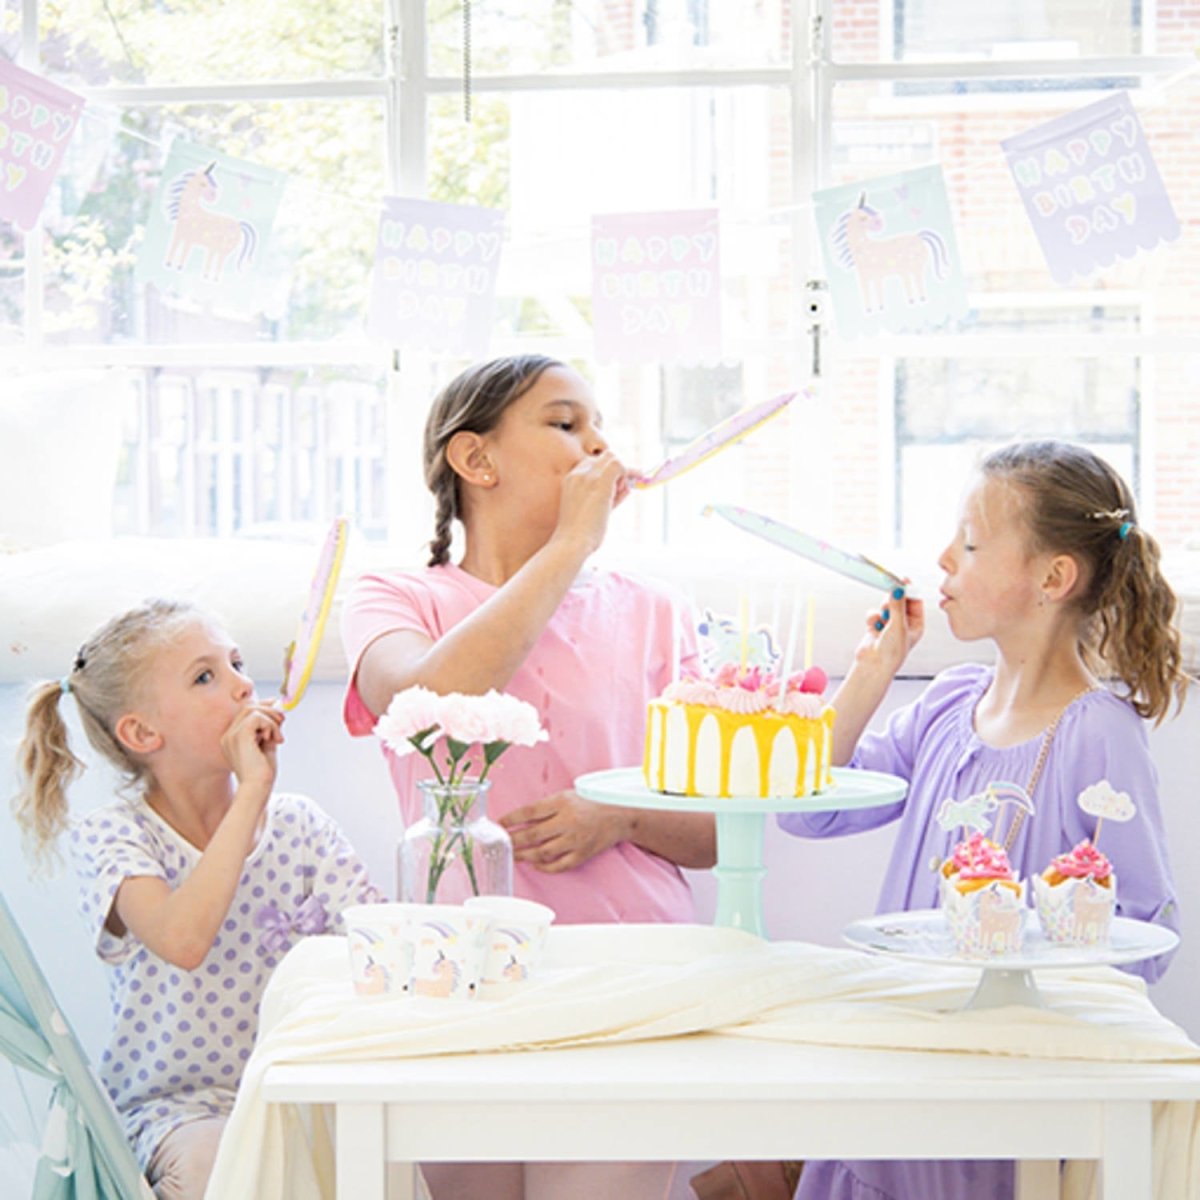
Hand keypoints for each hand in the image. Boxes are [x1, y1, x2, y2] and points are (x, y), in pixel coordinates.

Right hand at [221, 702, 284, 791]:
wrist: (258, 789)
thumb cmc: (262, 774)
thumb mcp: (267, 746)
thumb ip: (269, 729)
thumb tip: (277, 711)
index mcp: (232, 738)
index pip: (245, 713)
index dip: (263, 707)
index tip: (278, 712)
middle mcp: (228, 736)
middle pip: (248, 708)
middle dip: (269, 710)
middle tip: (283, 722)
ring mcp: (231, 735)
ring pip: (252, 710)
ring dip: (271, 719)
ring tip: (278, 737)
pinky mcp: (239, 736)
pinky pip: (256, 718)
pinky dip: (270, 725)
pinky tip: (274, 740)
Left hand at [500, 789, 624, 872]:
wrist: (617, 818)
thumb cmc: (587, 805)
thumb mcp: (566, 797)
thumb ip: (545, 807)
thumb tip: (518, 820)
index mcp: (562, 802)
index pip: (530, 811)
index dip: (512, 819)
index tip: (499, 824)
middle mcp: (568, 821)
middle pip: (533, 833)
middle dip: (513, 840)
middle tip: (500, 844)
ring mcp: (575, 840)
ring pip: (543, 852)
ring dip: (524, 855)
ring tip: (512, 856)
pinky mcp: (582, 854)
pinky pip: (558, 865)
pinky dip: (544, 867)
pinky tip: (534, 864)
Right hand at [551, 451, 627, 556]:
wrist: (571, 542)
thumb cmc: (580, 533)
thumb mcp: (592, 510)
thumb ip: (608, 497)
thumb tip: (627, 487)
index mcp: (570, 480)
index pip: (593, 464)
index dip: (607, 473)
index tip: (616, 487)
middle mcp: (577, 474)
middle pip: (603, 457)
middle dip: (617, 470)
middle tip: (623, 487)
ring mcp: (588, 476)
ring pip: (612, 458)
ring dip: (622, 473)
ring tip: (622, 492)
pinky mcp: (600, 483)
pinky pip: (619, 466)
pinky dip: (627, 473)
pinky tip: (625, 489)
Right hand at [852, 587, 924, 678]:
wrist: (873, 666)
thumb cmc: (892, 651)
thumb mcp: (898, 626)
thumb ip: (897, 605)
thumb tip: (898, 588)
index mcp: (916, 625)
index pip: (915, 601)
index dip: (909, 591)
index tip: (903, 580)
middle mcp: (904, 624)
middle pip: (900, 601)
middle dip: (893, 599)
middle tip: (890, 591)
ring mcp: (889, 625)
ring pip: (885, 606)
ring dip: (882, 609)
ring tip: (882, 617)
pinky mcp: (875, 626)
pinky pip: (874, 614)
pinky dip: (872, 618)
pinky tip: (873, 626)